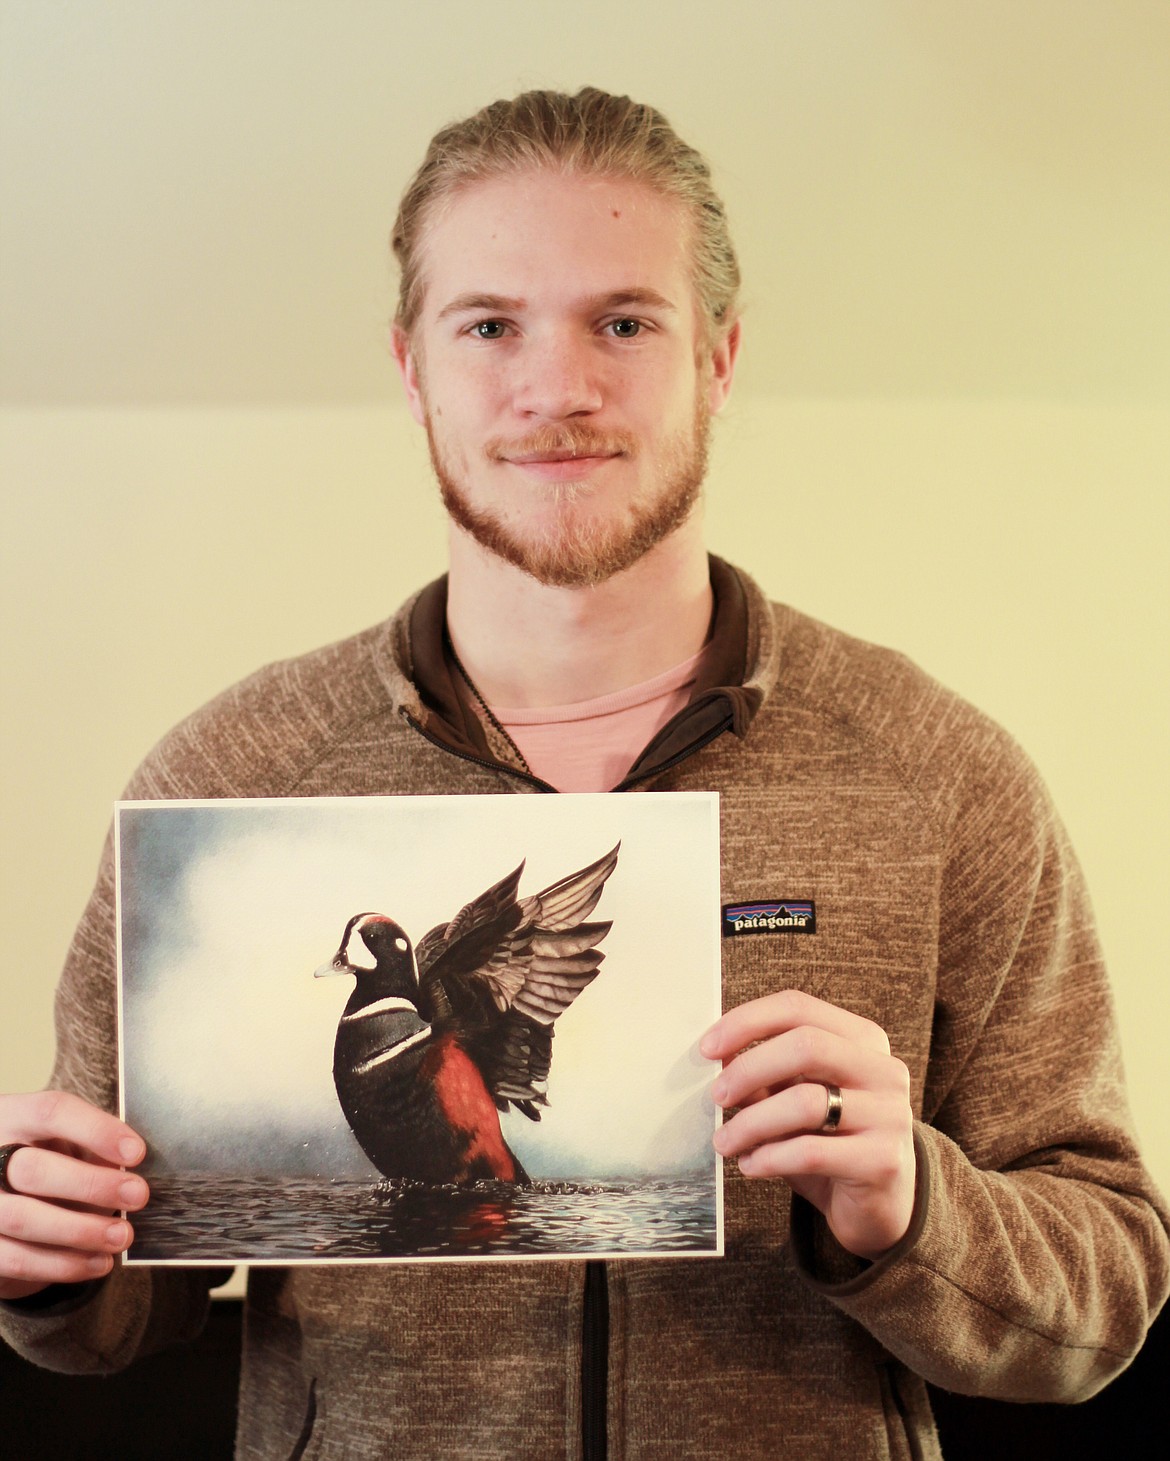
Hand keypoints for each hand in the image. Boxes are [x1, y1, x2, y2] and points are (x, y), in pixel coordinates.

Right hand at [0, 1091, 148, 1301]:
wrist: (6, 1201)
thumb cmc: (50, 1161)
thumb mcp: (67, 1143)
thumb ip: (94, 1149)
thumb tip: (133, 1167)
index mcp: (15, 1117)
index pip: (51, 1112)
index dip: (96, 1131)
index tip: (137, 1152)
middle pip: (34, 1170)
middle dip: (91, 1185)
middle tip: (138, 1195)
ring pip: (23, 1219)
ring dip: (81, 1232)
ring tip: (122, 1236)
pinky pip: (18, 1260)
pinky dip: (63, 1265)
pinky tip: (98, 1262)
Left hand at [700, 990, 914, 1259]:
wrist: (881, 1204)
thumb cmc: (831, 1140)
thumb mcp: (796, 1098)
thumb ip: (765, 1075)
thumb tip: (717, 1059)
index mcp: (862, 1039)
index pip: (798, 1008)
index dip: (747, 1022)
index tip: (708, 1049)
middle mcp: (883, 1069)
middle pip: (806, 1045)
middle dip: (749, 1069)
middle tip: (716, 1096)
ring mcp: (890, 1114)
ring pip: (806, 1102)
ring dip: (751, 1122)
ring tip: (725, 1141)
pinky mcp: (883, 1160)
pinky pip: (811, 1152)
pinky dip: (769, 1157)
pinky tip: (751, 1165)